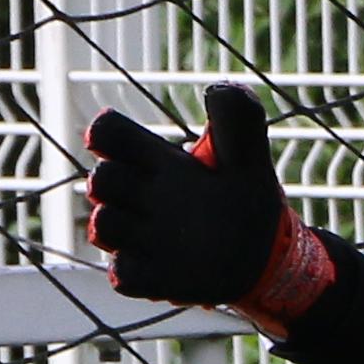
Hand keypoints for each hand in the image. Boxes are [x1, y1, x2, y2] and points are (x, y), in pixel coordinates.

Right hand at [85, 86, 319, 316]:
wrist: (265, 255)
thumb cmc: (247, 196)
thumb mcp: (249, 153)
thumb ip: (239, 117)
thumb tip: (218, 87)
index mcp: (157, 161)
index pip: (107, 133)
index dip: (105, 134)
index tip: (132, 148)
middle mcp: (142, 196)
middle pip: (98, 180)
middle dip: (113, 183)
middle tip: (156, 192)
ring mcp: (141, 238)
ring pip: (101, 227)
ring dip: (120, 226)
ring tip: (164, 231)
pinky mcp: (148, 276)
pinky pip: (121, 275)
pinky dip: (136, 270)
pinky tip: (172, 266)